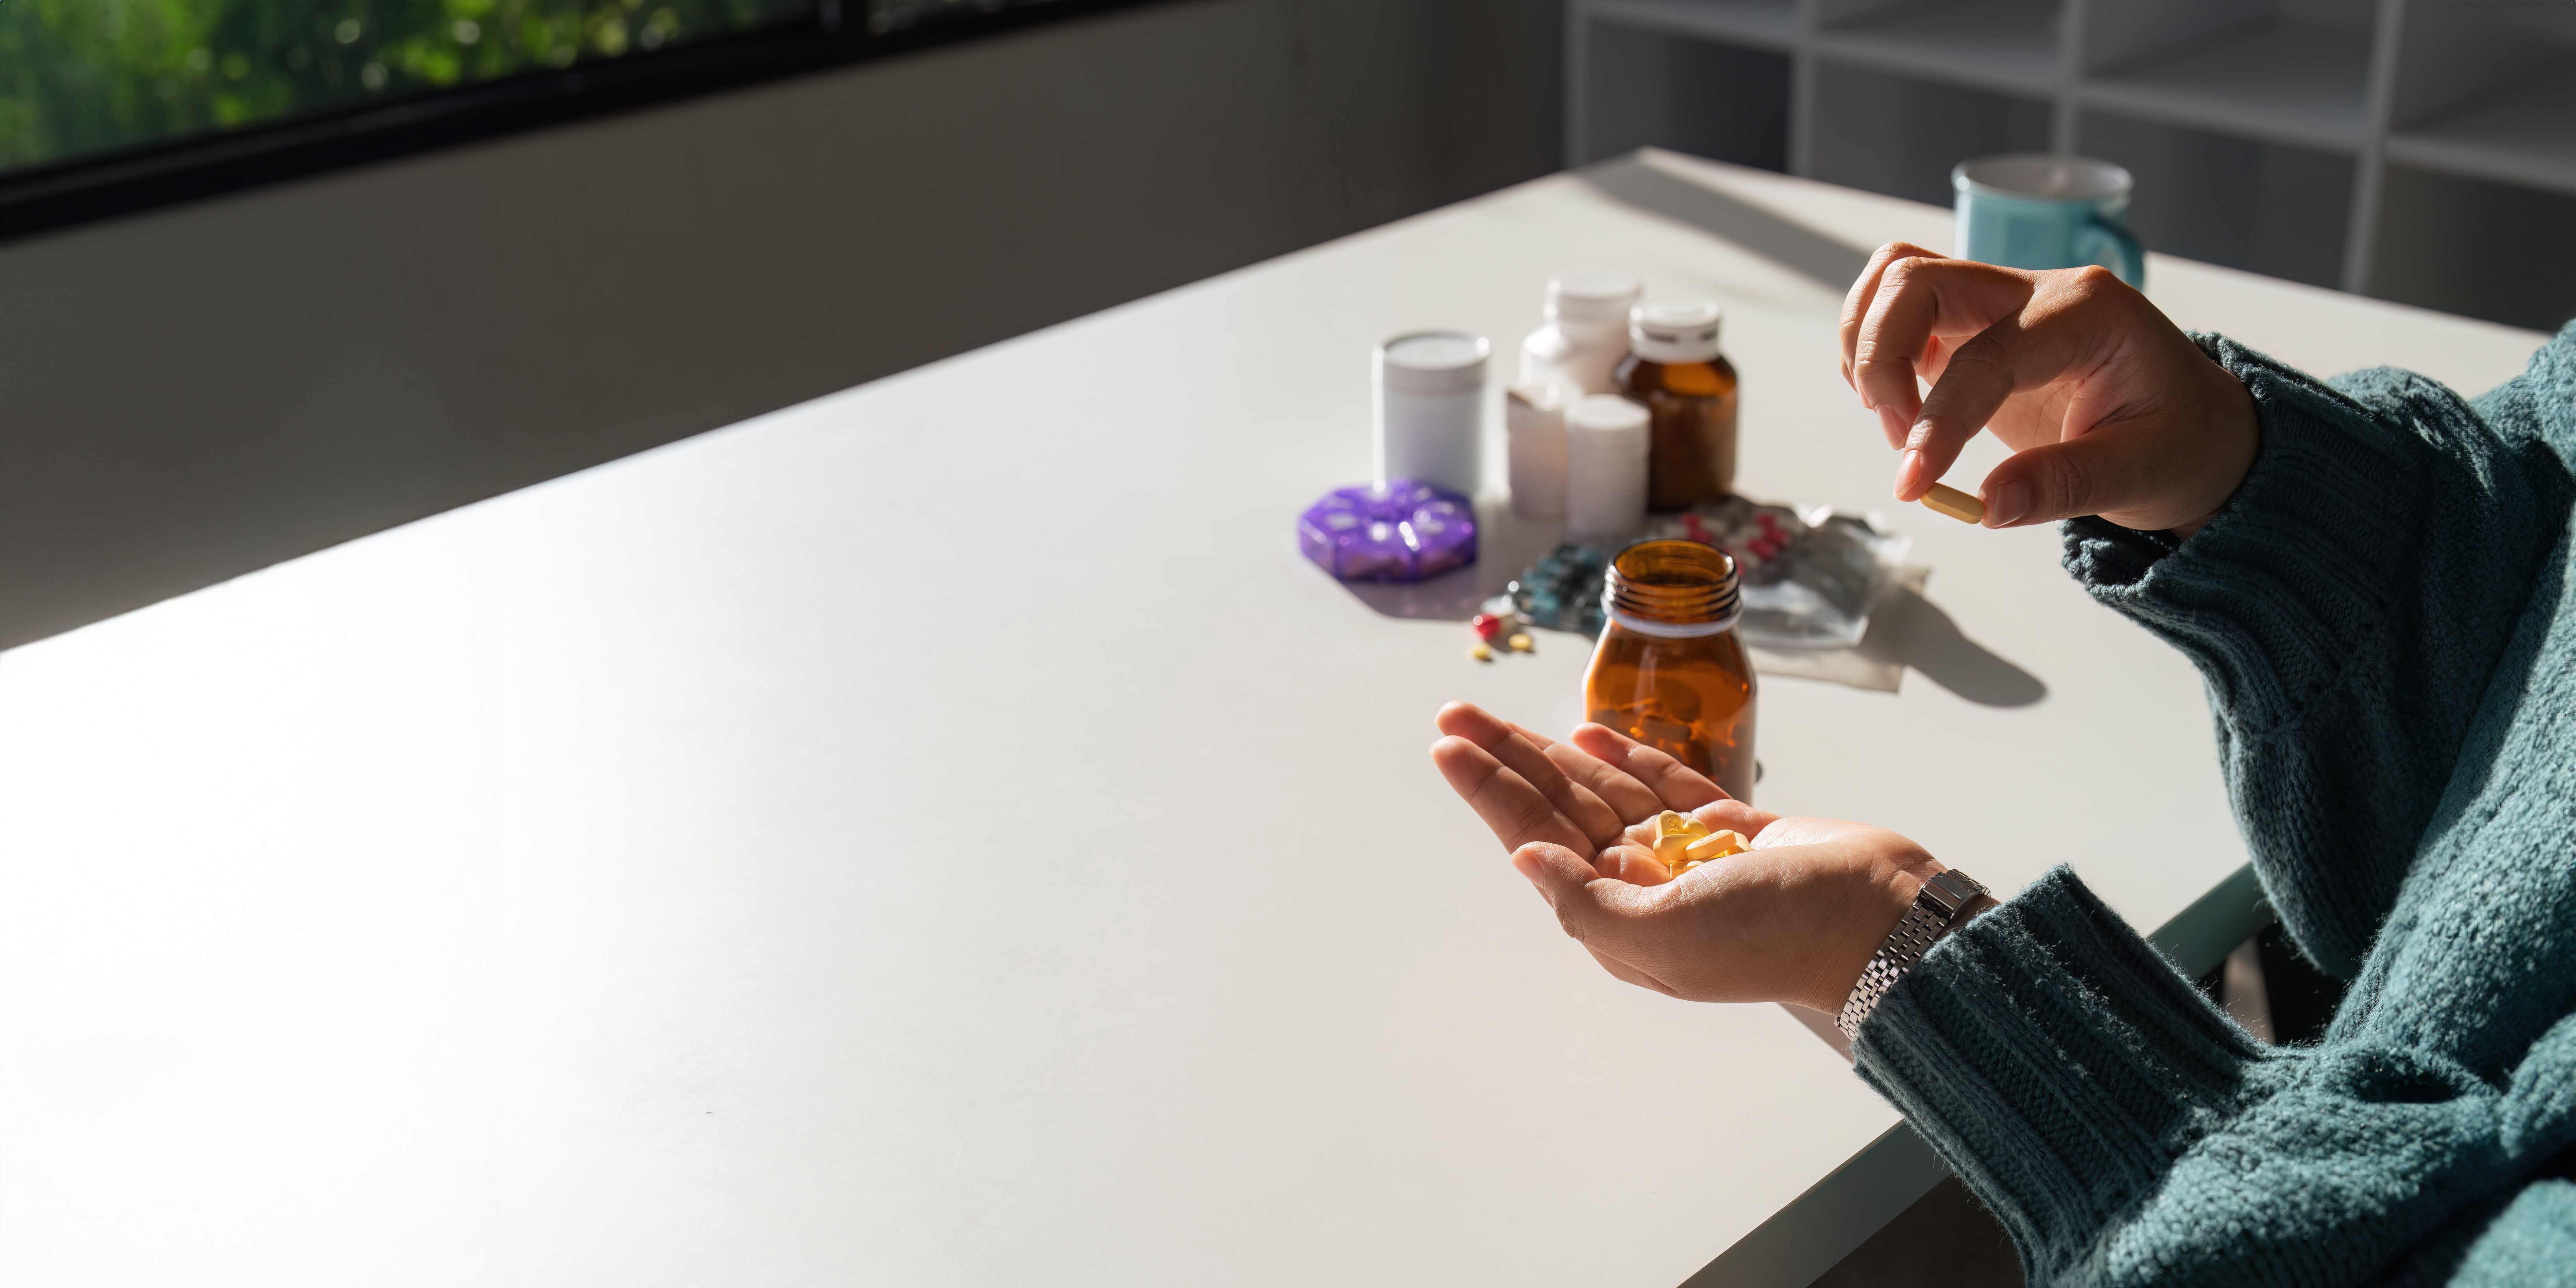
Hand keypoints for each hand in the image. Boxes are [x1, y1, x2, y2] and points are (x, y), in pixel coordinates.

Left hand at [1429, 702, 1943, 1013]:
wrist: (1877, 919)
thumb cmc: (1775, 936)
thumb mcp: (1664, 937)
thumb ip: (1585, 902)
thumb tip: (1524, 858)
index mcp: (1620, 916)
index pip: (1537, 837)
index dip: (1491, 790)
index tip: (1448, 748)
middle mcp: (1645, 884)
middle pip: (1558, 806)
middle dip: (1505, 760)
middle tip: (1455, 714)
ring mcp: (1689, 854)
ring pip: (1602, 789)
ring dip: (1550, 752)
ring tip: (1498, 718)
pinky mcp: (1733, 829)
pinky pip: (1664, 787)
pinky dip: (1626, 757)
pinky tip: (1586, 732)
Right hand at [1839, 244, 2258, 535]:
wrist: (2196, 425)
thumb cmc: (2178, 441)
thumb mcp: (2144, 472)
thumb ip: (2065, 484)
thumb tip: (1986, 507)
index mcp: (2087, 312)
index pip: (1987, 355)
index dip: (1939, 420)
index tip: (1913, 484)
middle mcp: (2035, 289)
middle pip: (1918, 279)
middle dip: (1879, 356)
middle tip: (1897, 436)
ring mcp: (1998, 300)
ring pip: (1897, 277)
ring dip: (1866, 345)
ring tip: (1894, 421)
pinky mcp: (1970, 325)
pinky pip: (1896, 307)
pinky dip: (1871, 348)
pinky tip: (1896, 407)